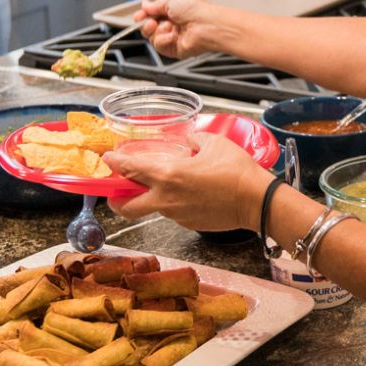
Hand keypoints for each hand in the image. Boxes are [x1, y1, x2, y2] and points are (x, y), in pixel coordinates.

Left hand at [104, 131, 271, 230]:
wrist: (256, 201)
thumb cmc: (236, 171)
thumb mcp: (212, 143)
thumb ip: (194, 141)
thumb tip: (189, 143)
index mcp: (168, 175)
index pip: (131, 170)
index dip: (116, 164)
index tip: (109, 160)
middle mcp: (166, 199)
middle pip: (128, 207)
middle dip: (117, 200)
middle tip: (117, 192)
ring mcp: (177, 215)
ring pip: (155, 208)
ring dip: (154, 197)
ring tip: (172, 185)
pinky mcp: (189, 224)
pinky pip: (175, 212)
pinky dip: (177, 203)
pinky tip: (193, 194)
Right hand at [134, 0, 223, 57]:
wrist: (207, 25)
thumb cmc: (196, 10)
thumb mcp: (172, 0)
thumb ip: (156, 5)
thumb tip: (145, 5)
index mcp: (173, 11)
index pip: (152, 14)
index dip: (144, 15)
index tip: (139, 15)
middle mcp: (173, 24)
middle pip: (149, 27)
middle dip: (147, 24)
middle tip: (151, 21)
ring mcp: (173, 37)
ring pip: (152, 37)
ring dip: (156, 31)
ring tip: (167, 26)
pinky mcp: (175, 49)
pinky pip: (159, 47)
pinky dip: (162, 40)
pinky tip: (171, 35)